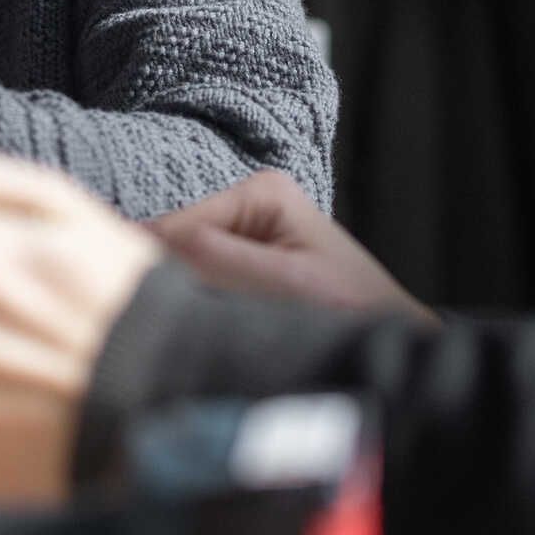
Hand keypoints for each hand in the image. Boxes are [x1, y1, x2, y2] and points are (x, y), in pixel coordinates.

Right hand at [150, 169, 434, 322]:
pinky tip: (225, 331)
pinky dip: (207, 311)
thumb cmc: (351, 310)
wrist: (393, 343)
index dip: (153, 267)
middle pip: (179, 247)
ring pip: (189, 270)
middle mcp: (251, 204)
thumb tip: (140, 241)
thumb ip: (214, 257)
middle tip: (195, 327)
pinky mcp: (251, 268)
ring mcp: (250, 236)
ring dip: (192, 302)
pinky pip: (207, 286)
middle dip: (179, 286)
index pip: (175, 225)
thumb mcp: (282, 282)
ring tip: (217, 332)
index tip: (144, 311)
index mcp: (259, 191)